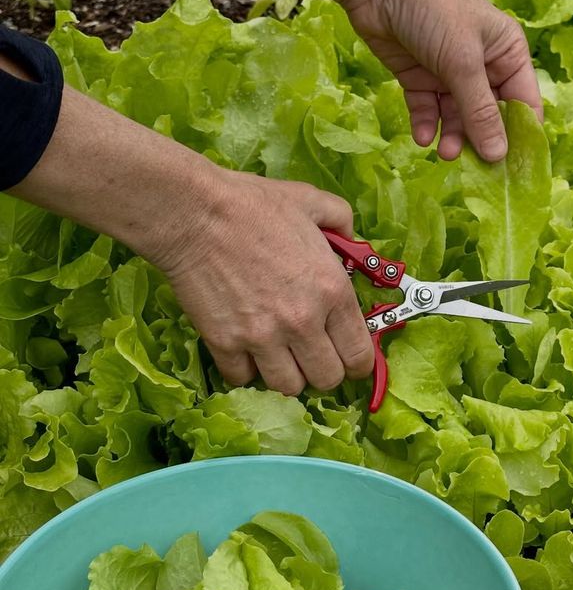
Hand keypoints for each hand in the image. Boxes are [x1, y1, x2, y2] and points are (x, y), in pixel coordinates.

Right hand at [154, 168, 373, 394]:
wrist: (195, 213)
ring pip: (288, 388)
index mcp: (332, 290)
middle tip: (314, 353)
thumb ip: (342, 221)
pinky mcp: (225, 344)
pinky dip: (246, 369)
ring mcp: (263, 337)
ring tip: (280, 353)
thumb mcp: (312, 201)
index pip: (360, 355)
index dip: (359, 362)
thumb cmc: (254, 205)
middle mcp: (303, 322)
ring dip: (287, 373)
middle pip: (328, 379)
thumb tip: (353, 241)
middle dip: (325, 370)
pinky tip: (247, 348)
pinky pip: (243, 379)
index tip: (350, 358)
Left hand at [338, 0, 542, 161]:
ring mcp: (448, 71)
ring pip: (457, 116)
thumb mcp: (462, 62)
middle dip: (481, 140)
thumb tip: (500, 155)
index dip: (520, 135)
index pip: (523, 102)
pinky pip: (429, 109)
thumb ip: (480, 111)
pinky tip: (423, 138)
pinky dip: (427, 124)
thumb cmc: (434, 10)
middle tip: (475, 169)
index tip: (514, 169)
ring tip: (444, 154)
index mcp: (507, 52)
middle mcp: (482, 64)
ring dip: (453, 136)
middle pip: (489, 114)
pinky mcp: (419, 76)